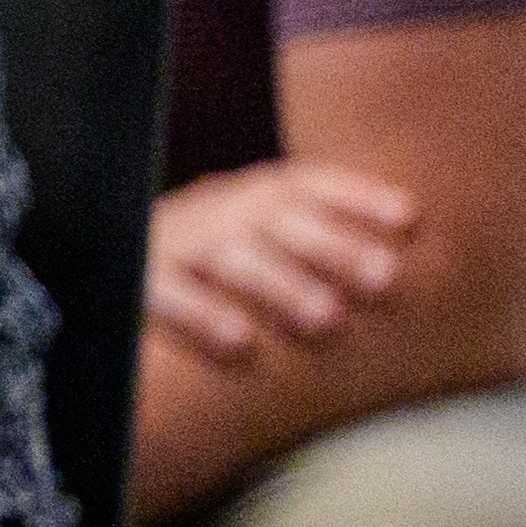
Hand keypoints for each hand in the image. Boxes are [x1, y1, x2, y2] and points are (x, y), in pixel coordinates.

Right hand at [146, 157, 417, 366]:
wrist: (114, 260)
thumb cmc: (212, 263)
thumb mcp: (257, 236)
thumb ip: (314, 242)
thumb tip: (411, 256)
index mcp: (250, 197)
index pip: (306, 184)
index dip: (358, 196)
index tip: (410, 218)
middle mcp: (216, 213)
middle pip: (278, 220)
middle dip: (335, 247)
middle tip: (386, 278)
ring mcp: (177, 244)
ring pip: (232, 257)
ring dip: (282, 284)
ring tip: (328, 319)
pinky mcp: (139, 281)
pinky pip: (169, 294)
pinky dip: (202, 314)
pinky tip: (241, 342)